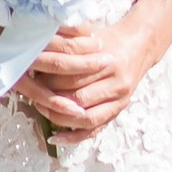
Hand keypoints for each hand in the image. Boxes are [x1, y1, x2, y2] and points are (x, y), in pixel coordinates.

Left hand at [15, 6, 164, 137]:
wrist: (137, 47)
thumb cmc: (107, 40)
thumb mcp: (89, 34)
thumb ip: (68, 43)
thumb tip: (36, 51)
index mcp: (107, 61)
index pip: (72, 76)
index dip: (49, 79)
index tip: (34, 77)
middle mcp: (116, 82)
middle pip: (77, 97)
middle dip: (52, 98)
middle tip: (33, 94)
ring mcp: (119, 100)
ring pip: (85, 117)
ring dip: (59, 118)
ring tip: (42, 110)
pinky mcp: (118, 111)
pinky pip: (94, 130)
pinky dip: (73, 137)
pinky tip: (55, 137)